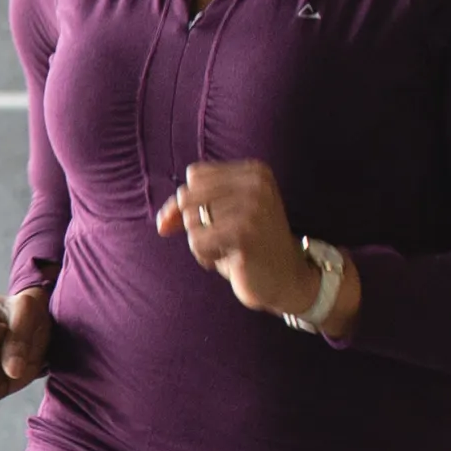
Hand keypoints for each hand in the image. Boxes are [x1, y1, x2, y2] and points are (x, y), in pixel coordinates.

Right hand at [0, 285, 52, 407]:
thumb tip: (12, 372)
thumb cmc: (20, 316)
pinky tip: (0, 374)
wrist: (24, 334)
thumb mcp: (27, 312)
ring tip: (3, 360)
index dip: (0, 333)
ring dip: (0, 373)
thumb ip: (20, 336)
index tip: (6, 328)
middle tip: (7, 346)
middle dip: (2, 355)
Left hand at [154, 159, 351, 326]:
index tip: (203, 222)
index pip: (195, 175)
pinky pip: (197, 242)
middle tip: (224, 238)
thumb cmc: (248, 245)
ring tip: (231, 248)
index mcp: (254, 171)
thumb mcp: (221, 216)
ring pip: (190, 220)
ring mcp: (253, 207)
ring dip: (203, 242)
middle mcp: (255, 184)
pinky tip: (231, 260)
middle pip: (188, 196)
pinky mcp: (245, 234)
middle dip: (196, 223)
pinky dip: (206, 256)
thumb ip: (188, 208)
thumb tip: (161, 224)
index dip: (187, 201)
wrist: (288, 279)